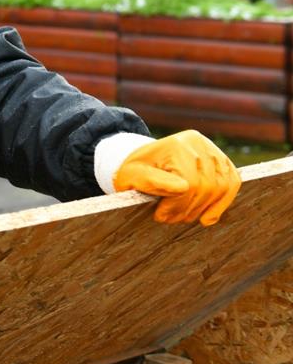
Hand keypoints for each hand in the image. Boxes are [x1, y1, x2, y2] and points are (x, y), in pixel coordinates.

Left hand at [113, 130, 240, 225]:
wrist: (146, 160)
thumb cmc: (136, 171)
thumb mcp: (130, 175)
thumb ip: (149, 180)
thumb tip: (182, 188)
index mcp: (175, 145)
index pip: (188, 183)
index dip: (176, 205)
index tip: (160, 215)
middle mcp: (198, 144)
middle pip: (206, 187)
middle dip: (187, 209)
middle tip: (170, 219)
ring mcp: (213, 150)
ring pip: (220, 188)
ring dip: (203, 209)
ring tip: (182, 216)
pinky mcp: (223, 161)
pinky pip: (232, 184)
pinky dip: (221, 204)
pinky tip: (207, 217)